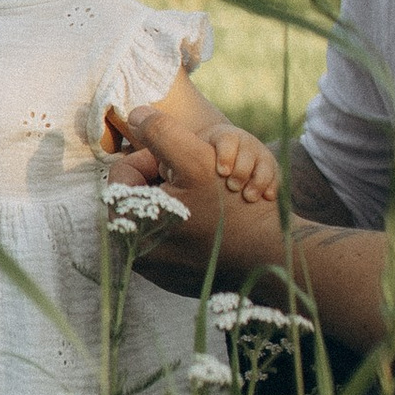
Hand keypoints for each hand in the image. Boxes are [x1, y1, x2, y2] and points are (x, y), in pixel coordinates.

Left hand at [103, 97, 285, 291]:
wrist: (271, 255)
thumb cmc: (233, 206)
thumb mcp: (197, 159)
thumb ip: (162, 132)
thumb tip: (136, 114)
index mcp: (129, 224)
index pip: (122, 174)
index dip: (152, 158)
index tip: (181, 162)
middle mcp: (134, 254)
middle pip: (137, 198)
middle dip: (161, 181)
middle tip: (193, 178)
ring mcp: (154, 271)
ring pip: (154, 218)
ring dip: (173, 201)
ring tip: (203, 197)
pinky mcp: (174, 281)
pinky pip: (170, 241)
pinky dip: (184, 225)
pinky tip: (209, 220)